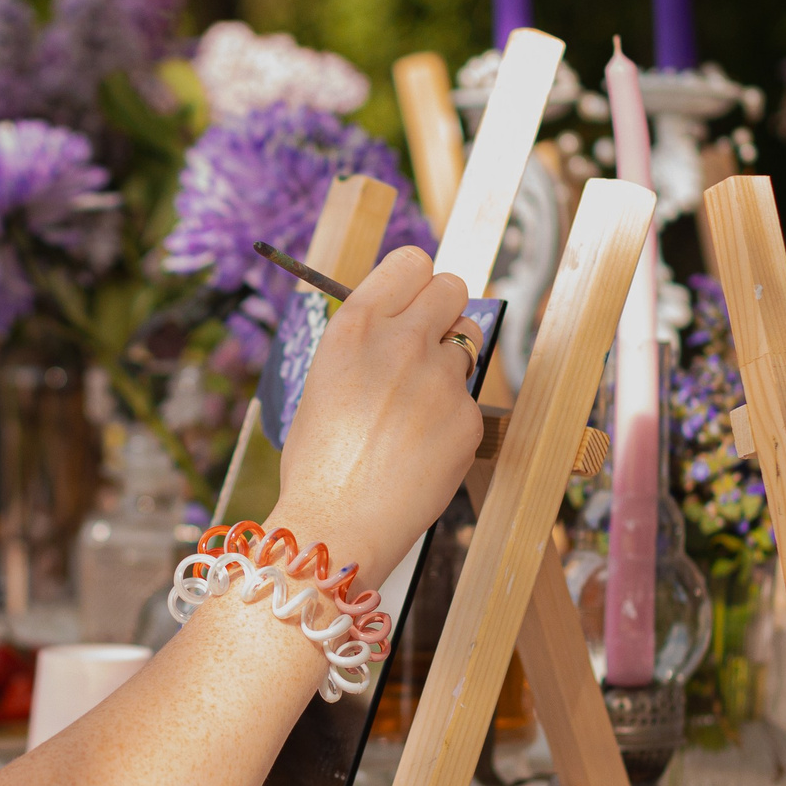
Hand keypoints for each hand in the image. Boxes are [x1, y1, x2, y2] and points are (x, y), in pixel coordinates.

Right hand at [271, 245, 484, 577]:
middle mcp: (401, 341)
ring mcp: (439, 379)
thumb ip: (365, 348)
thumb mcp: (323, 384)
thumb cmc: (317, 463)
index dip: (415, 282)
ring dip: (449, 363)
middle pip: (452, 286)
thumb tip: (396, 330)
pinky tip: (419, 452)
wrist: (337, 523)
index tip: (413, 302)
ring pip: (468, 343)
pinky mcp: (466, 418)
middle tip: (427, 344)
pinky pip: (467, 403)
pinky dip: (450, 422)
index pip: (411, 262)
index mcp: (355, 327)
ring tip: (415, 408)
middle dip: (444, 309)